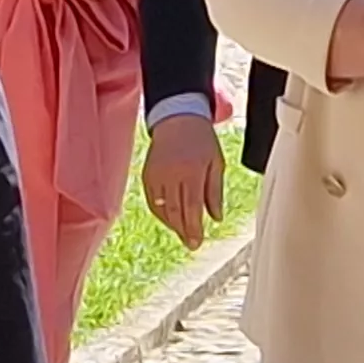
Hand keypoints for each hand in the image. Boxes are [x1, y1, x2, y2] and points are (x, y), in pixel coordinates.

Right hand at [143, 111, 226, 245]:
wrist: (177, 119)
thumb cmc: (202, 141)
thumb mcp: (216, 163)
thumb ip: (215, 192)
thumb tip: (216, 218)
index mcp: (191, 170)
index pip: (191, 206)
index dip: (193, 227)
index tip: (197, 242)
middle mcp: (171, 174)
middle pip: (175, 211)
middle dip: (183, 231)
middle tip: (192, 244)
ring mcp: (156, 174)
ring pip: (162, 209)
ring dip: (172, 224)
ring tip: (183, 233)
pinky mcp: (147, 175)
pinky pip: (153, 201)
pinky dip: (161, 213)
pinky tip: (171, 219)